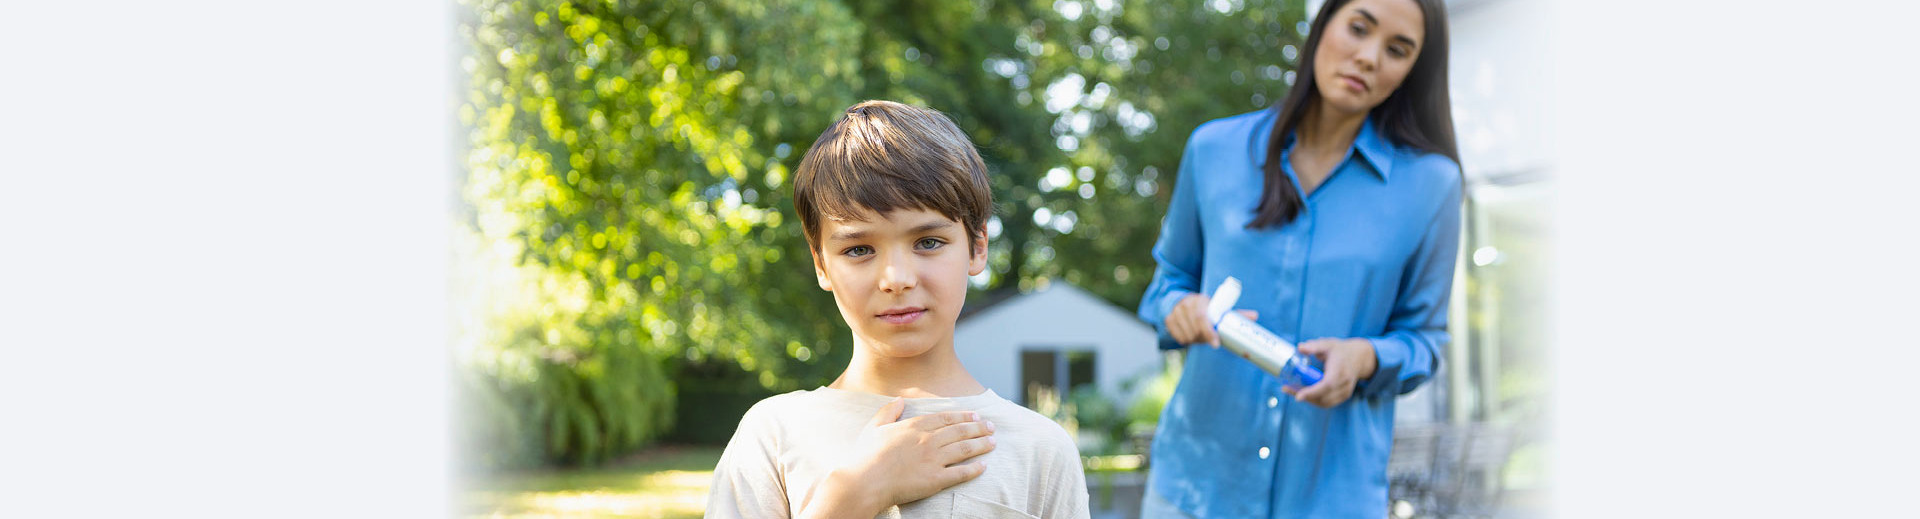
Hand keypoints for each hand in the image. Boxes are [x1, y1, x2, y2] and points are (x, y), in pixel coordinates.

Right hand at [798, 398, 995, 518]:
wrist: (865, 481)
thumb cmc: (866, 455)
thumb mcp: (874, 427)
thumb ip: (888, 412)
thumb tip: (899, 400)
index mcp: (915, 426)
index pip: (946, 418)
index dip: (963, 416)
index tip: (976, 415)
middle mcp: (928, 440)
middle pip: (960, 431)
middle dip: (978, 428)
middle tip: (991, 427)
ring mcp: (934, 459)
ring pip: (964, 449)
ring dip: (981, 445)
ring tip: (993, 442)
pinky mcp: (936, 479)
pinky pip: (960, 473)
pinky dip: (974, 469)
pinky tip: (984, 466)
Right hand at [1166, 293, 1255, 347]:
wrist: (1184, 302)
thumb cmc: (1208, 308)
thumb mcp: (1220, 309)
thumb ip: (1236, 314)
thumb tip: (1255, 316)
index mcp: (1200, 299)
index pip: (1202, 317)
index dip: (1209, 332)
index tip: (1216, 344)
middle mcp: (1185, 304)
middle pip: (1195, 330)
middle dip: (1204, 338)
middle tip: (1211, 340)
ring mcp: (1175, 312)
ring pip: (1187, 335)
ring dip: (1196, 340)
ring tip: (1200, 335)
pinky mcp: (1168, 320)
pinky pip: (1178, 337)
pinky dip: (1186, 340)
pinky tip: (1191, 335)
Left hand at [1281, 338, 1376, 407]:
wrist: (1360, 358)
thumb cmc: (1341, 351)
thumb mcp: (1328, 344)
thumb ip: (1314, 346)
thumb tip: (1300, 347)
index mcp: (1340, 371)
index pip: (1326, 385)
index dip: (1312, 392)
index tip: (1298, 396)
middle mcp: (1344, 384)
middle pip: (1322, 397)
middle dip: (1304, 395)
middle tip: (1287, 389)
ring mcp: (1345, 392)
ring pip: (1324, 402)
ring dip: (1308, 399)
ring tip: (1293, 390)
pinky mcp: (1343, 397)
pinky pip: (1327, 403)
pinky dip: (1314, 400)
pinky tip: (1304, 393)